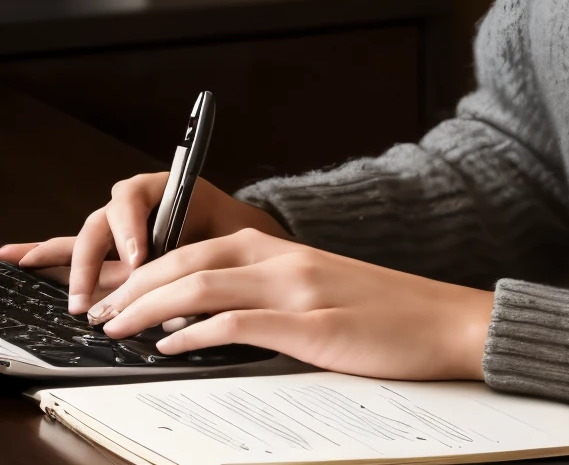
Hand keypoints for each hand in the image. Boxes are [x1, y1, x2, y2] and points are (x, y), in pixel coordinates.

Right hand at [0, 174, 287, 313]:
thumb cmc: (231, 234)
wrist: (238, 235)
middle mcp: (133, 205)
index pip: (135, 200)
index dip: (132, 229)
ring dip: (60, 261)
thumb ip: (201, 256)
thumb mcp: (224, 238)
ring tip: (33, 274)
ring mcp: (117, 227)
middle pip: (101, 222)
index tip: (139, 259)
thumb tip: (185, 290)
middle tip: (87, 296)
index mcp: (161, 190)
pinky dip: (44, 253)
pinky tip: (13, 255)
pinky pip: (71, 246)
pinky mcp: (107, 249)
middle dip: (90, 259)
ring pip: (83, 237)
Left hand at [92, 227, 494, 380]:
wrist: (446, 320)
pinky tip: (168, 347)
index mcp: (284, 250)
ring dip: (147, 307)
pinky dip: (193, 333)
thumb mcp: (322, 293)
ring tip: (115, 329)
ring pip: (201, 284)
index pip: (198, 246)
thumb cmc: (386, 314)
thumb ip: (272, 296)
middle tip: (98, 311)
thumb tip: (214, 323)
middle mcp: (284, 259)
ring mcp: (296, 288)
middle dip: (133, 285)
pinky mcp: (308, 324)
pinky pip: (236, 321)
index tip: (116, 290)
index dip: (148, 266)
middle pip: (188, 259)